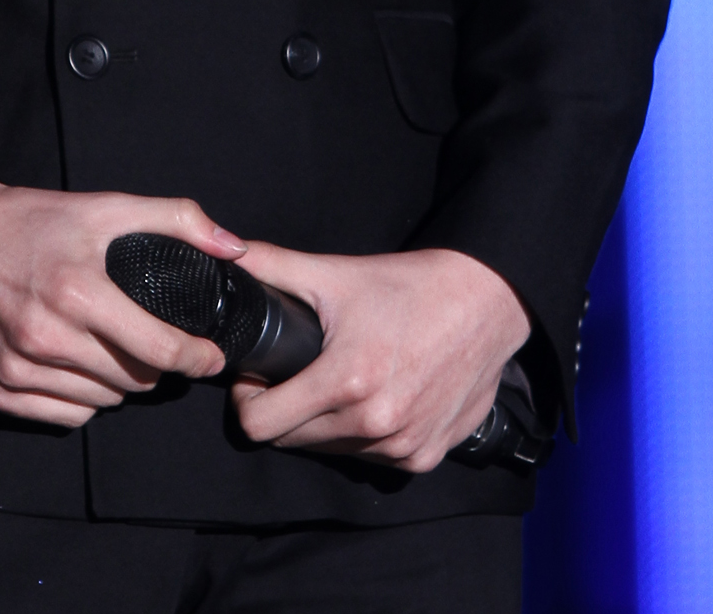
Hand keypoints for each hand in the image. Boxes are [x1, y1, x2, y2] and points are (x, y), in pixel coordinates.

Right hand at [0, 181, 241, 428]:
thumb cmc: (30, 220)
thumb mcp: (103, 205)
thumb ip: (174, 219)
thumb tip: (234, 248)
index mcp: (78, 290)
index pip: (159, 349)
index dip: (196, 358)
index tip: (211, 357)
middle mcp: (46, 337)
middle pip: (133, 382)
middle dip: (156, 367)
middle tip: (155, 344)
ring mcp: (16, 369)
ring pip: (101, 402)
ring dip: (119, 384)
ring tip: (114, 350)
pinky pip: (63, 417)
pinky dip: (82, 400)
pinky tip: (80, 368)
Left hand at [229, 245, 529, 471]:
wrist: (486, 303)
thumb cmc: (411, 286)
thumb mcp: (336, 272)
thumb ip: (273, 266)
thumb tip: (226, 253)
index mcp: (346, 382)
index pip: (261, 426)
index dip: (247, 400)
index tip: (256, 377)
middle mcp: (374, 425)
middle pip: (292, 441)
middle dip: (282, 410)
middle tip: (292, 373)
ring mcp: (402, 447)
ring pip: (332, 452)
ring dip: (322, 425)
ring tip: (333, 381)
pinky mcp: (425, 456)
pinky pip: (372, 458)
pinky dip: (361, 435)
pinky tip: (371, 397)